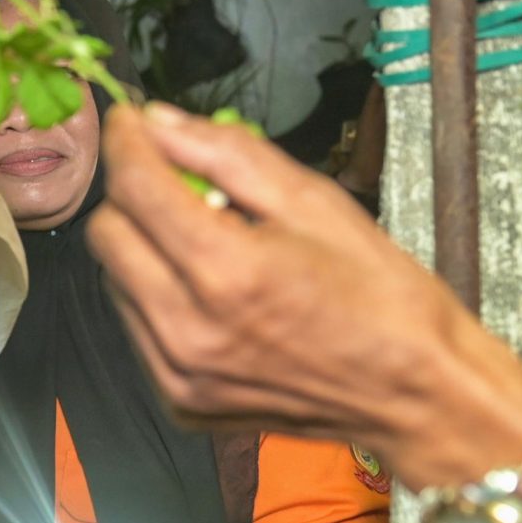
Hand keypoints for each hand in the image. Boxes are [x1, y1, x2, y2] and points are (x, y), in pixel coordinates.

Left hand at [84, 103, 521, 490]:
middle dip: (132, 197)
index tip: (132, 122)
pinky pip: (138, 330)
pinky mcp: (179, 401)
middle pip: (106, 235)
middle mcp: (188, 329)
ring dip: (144, 250)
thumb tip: (158, 121)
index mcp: (227, 271)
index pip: (134, 187)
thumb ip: (228, 153)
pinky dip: (159, 300)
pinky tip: (211, 295)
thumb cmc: (381, 293)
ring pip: (116, 283)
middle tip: (179, 186)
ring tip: (208, 246)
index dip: (126, 142)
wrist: (415, 395)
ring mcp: (178, 374)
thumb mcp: (316, 201)